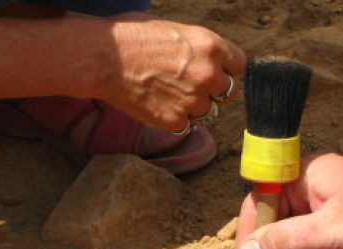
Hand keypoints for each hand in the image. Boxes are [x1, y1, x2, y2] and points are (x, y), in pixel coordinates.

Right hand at [107, 13, 245, 131]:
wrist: (104, 59)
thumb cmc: (132, 37)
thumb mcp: (175, 30)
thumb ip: (199, 49)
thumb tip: (211, 61)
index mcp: (210, 46)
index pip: (238, 65)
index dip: (226, 69)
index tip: (217, 72)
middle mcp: (207, 74)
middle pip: (228, 91)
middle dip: (212, 90)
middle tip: (190, 86)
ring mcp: (193, 100)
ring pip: (207, 110)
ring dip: (193, 106)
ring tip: (167, 93)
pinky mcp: (176, 120)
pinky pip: (187, 124)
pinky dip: (175, 119)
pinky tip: (158, 104)